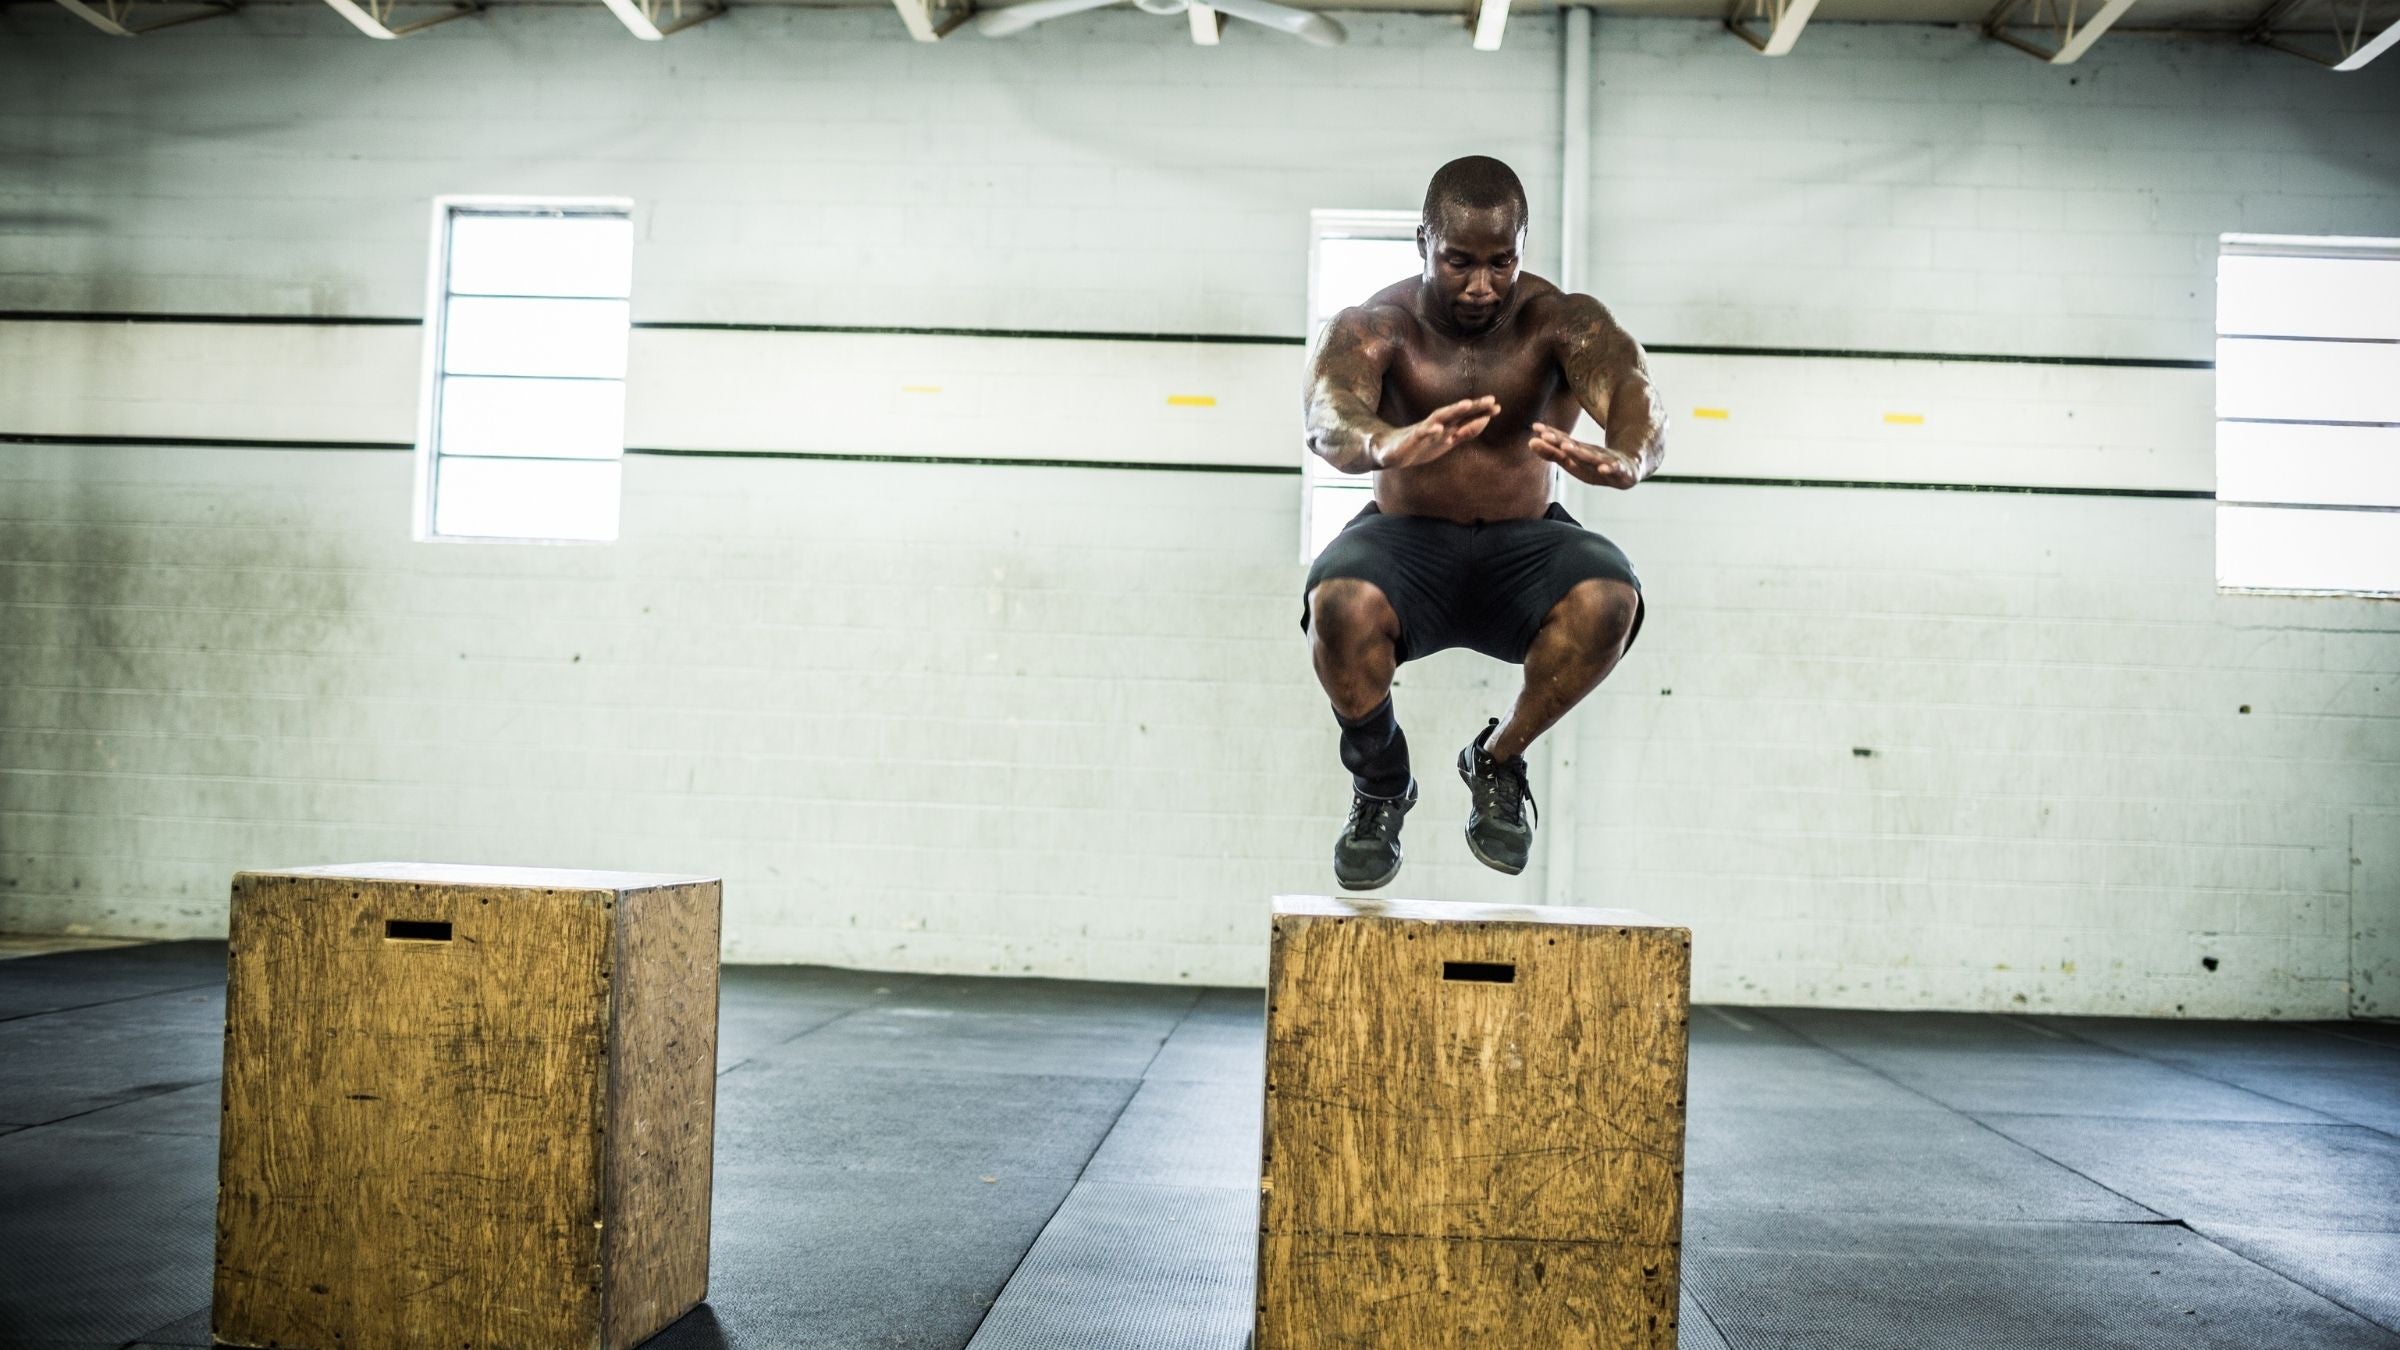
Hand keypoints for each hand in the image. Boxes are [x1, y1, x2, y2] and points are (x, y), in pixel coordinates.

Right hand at [1371, 397, 1497, 470]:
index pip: (1465, 418)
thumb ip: (1464, 432)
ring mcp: (1423, 431)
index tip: (1497, 406)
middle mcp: (1436, 425)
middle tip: (1491, 400)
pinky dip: (1429, 431)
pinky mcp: (1410, 439)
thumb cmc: (1419, 446)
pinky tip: (1437, 428)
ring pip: (1439, 418)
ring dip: (1452, 411)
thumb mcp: (1446, 441)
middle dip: (1473, 407)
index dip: (1481, 412)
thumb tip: (1485, 421)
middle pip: (1456, 413)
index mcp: (1446, 428)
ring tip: (1467, 404)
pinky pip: (1420, 434)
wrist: (1388, 452)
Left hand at [1530, 422, 1638, 488]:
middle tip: (1546, 436)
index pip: (1563, 442)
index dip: (1549, 436)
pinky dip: (1610, 468)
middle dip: (1560, 442)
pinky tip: (1603, 468)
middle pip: (1575, 448)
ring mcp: (1609, 462)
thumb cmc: (1596, 464)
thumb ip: (1552, 453)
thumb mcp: (1574, 460)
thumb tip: (1529, 441)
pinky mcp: (1624, 472)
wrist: (1631, 467)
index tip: (1535, 427)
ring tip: (1566, 447)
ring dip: (1580, 452)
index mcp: (1581, 452)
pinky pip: (1617, 470)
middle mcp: (1593, 454)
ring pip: (1593, 457)